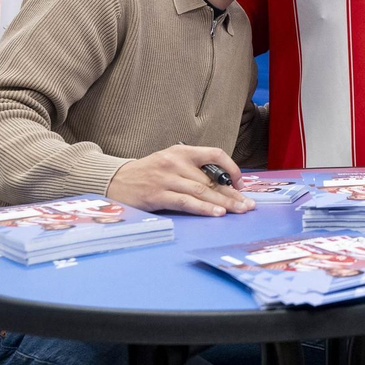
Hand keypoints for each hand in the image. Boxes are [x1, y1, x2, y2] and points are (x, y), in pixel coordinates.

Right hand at [105, 145, 253, 216]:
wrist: (115, 180)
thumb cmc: (149, 173)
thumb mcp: (171, 162)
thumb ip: (193, 169)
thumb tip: (223, 185)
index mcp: (182, 151)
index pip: (215, 154)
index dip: (232, 168)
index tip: (241, 184)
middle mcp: (176, 162)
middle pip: (212, 179)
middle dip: (233, 193)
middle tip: (249, 205)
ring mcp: (166, 178)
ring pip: (202, 191)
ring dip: (223, 203)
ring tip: (239, 211)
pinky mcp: (158, 195)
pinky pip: (186, 202)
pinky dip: (203, 208)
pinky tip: (216, 213)